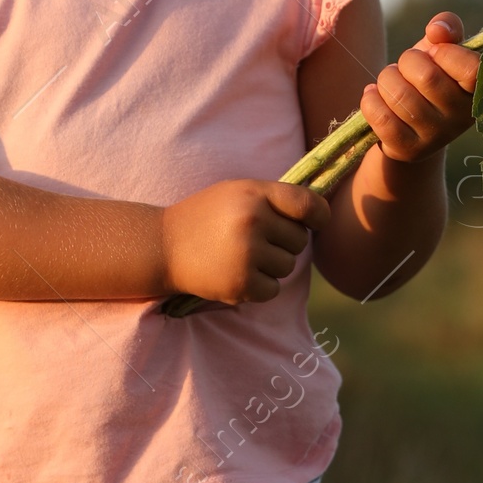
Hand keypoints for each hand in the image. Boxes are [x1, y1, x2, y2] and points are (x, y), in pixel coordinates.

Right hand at [161, 178, 327, 305]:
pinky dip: (260, 287)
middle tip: (255, 242)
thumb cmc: (205, 217)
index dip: (319, 216)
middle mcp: (253, 221)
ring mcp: (247, 253)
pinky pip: (273, 289)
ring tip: (242, 257)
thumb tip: (319, 215)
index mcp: (254, 193)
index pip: (307, 203)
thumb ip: (273, 199)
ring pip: (287, 267)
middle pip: (299, 241)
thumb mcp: (237, 193)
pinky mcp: (241, 283)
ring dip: (271, 267)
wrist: (162, 246)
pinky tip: (237, 275)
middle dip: (284, 244)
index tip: (317, 222)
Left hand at [360, 13, 479, 163]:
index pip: (470, 68)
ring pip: (399, 94)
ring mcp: (436, 137)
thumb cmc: (431, 78)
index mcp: (479, 90)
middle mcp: (462, 117)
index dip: (445, 52)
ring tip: (391, 82)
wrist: (411, 125)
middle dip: (407, 61)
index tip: (436, 52)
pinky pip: (380, 117)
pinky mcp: (409, 150)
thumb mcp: (443, 50)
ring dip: (386, 79)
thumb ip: (447, 29)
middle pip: (426, 76)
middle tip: (406, 67)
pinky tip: (375, 96)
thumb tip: (438, 29)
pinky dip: (370, 99)